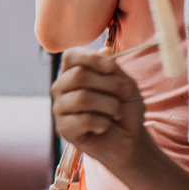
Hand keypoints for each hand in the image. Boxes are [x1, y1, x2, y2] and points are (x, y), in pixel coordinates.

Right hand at [51, 48, 148, 171]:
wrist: (128, 138)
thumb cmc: (125, 108)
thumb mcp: (125, 84)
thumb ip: (113, 69)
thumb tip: (104, 51)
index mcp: (73, 72)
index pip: (71, 56)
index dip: (92, 59)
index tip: (112, 68)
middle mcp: (61, 87)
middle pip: (78, 75)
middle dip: (109, 85)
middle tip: (124, 95)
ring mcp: (59, 108)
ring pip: (82, 98)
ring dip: (110, 105)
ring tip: (116, 113)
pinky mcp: (63, 128)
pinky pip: (85, 119)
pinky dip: (103, 123)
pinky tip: (104, 126)